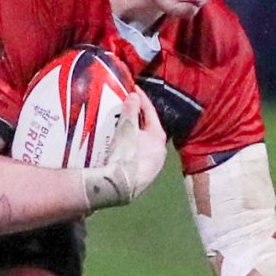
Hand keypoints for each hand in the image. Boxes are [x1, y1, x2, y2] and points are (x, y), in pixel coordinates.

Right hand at [82, 90, 168, 212]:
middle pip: (147, 129)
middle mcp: (159, 152)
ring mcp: (151, 166)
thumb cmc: (124, 156)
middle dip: (136, 117)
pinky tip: (119, 145)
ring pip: (142, 143)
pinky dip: (129, 145)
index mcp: (158, 138)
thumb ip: (130, 112)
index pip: (150, 113)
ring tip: (119, 124)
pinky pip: (136, 154)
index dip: (141, 99)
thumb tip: (134, 96)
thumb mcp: (126, 130)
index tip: (133, 88)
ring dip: (132, 133)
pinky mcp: (142, 176)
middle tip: (125, 105)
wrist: (117, 187)